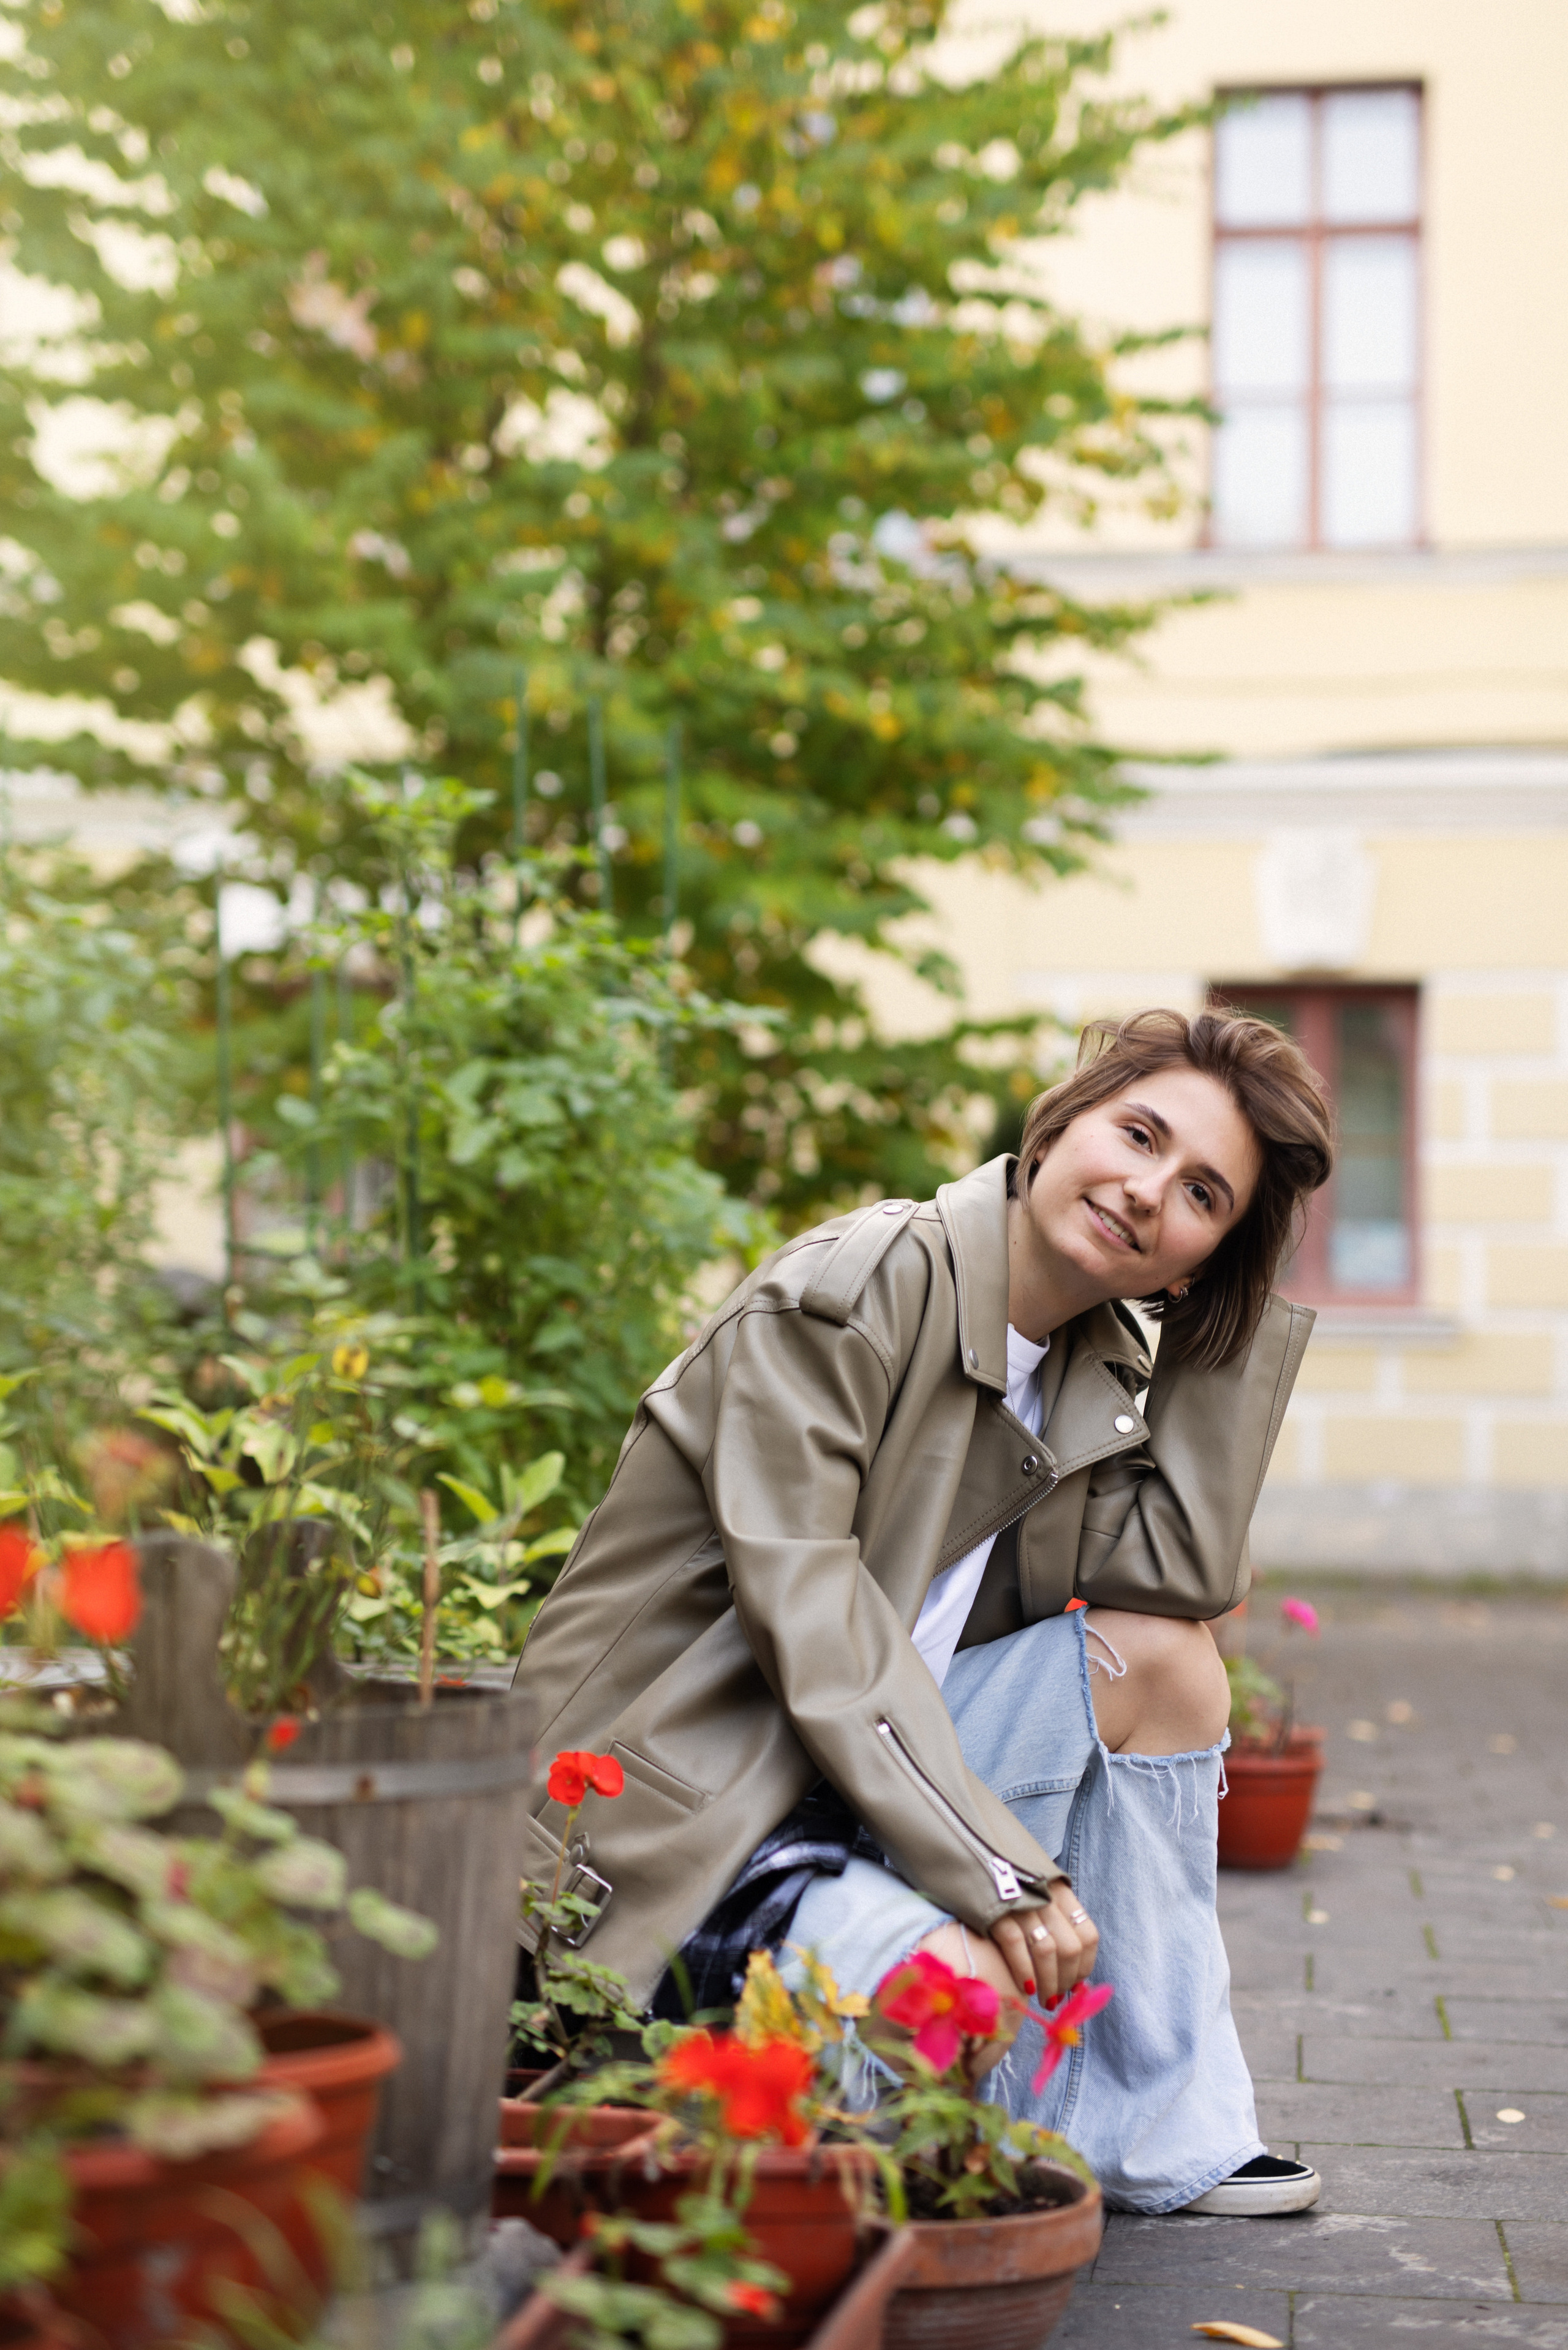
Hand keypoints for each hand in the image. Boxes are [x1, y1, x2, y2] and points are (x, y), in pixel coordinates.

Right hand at [991, 1884, 1098, 2004]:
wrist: (964, 1847)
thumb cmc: (999, 1874)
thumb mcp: (1033, 1885)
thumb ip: (1050, 1914)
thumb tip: (1067, 1962)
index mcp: (1058, 1889)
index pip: (1087, 1935)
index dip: (1083, 1966)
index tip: (1073, 1985)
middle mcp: (1045, 1894)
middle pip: (1070, 1948)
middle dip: (1065, 1981)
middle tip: (1054, 1998)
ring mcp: (1021, 1900)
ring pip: (1046, 1950)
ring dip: (1048, 1983)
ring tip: (1043, 2000)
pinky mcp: (994, 1906)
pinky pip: (1015, 1944)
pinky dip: (1023, 1970)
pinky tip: (1024, 1987)